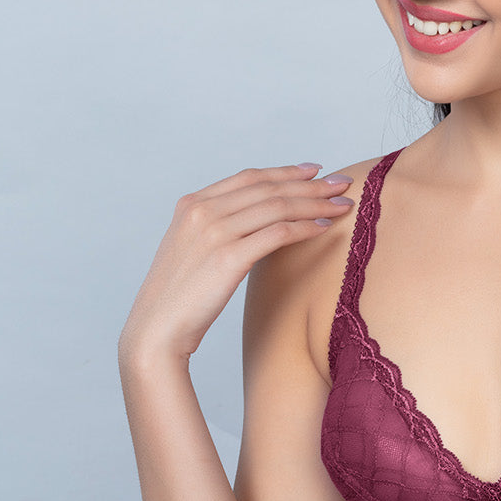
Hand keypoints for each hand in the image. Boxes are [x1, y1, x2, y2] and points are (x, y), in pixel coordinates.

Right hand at [119, 163, 353, 364]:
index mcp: (192, 204)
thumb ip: (217, 229)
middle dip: (310, 184)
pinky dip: (305, 228)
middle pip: (268, 188)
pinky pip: (277, 234)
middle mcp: (202, 211)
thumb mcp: (193, 250)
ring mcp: (214, 232)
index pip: (248, 178)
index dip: (285, 172)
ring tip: (343, 205)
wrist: (157, 330)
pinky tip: (324, 229)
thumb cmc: (179, 298)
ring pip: (277, 207)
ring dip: (315, 204)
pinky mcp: (228, 257)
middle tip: (341, 183)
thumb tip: (255, 223)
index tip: (313, 170)